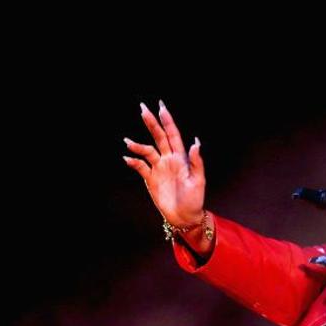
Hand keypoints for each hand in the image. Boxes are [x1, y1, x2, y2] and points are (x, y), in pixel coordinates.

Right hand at [122, 100, 205, 227]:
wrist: (185, 217)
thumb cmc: (194, 200)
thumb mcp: (198, 181)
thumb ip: (196, 163)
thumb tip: (195, 143)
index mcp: (181, 158)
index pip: (173, 135)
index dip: (167, 121)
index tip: (161, 107)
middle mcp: (169, 160)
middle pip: (158, 137)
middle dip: (151, 123)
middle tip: (142, 108)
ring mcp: (159, 168)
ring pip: (147, 151)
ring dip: (138, 145)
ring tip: (128, 142)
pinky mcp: (151, 179)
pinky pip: (140, 167)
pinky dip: (133, 161)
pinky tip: (127, 158)